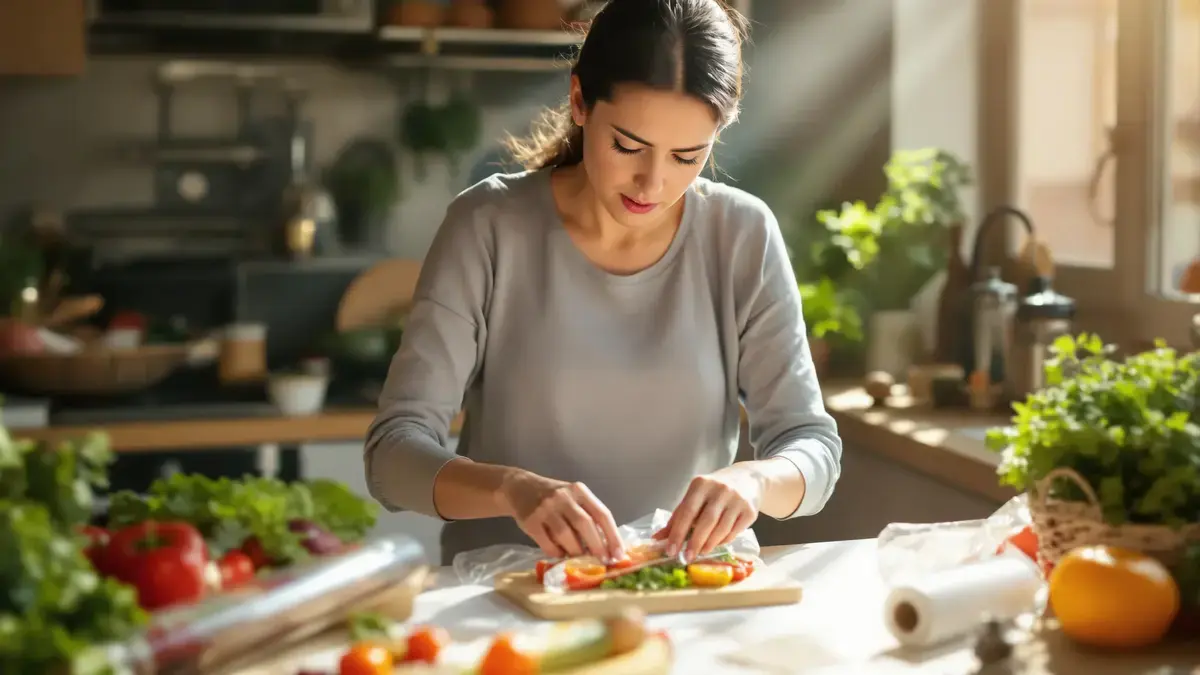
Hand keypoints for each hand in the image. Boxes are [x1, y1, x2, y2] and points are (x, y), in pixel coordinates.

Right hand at [498, 469, 624, 560]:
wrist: (521, 488)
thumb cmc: (555, 498)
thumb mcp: (574, 498)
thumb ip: (589, 516)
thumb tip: (608, 547)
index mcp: (579, 490)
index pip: (601, 513)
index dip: (613, 536)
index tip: (619, 554)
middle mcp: (563, 497)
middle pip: (584, 524)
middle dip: (597, 546)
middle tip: (603, 561)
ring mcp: (545, 508)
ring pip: (565, 535)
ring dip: (576, 551)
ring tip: (580, 559)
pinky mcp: (530, 521)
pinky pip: (547, 543)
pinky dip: (557, 553)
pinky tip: (561, 554)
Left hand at [654, 466, 761, 560]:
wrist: (748, 479)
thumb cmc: (714, 491)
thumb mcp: (695, 496)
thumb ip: (678, 516)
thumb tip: (658, 538)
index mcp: (701, 484)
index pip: (687, 511)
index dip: (678, 532)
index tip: (670, 550)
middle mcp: (720, 489)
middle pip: (705, 521)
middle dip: (694, 542)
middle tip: (686, 558)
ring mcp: (737, 500)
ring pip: (721, 529)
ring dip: (709, 544)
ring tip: (701, 553)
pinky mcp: (749, 511)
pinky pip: (734, 532)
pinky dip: (723, 541)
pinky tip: (716, 544)